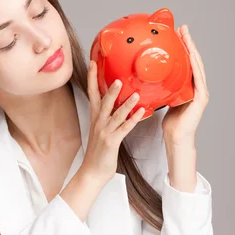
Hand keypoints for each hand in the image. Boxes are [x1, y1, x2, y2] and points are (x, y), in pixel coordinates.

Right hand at [82, 60, 145, 184]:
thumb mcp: (101, 129)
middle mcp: (98, 122)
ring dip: (126, 104)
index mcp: (95, 117)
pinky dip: (133, 120)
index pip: (92, 93)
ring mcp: (104, 132)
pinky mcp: (111, 142)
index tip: (93, 63)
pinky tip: (141, 113)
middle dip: (110, 89)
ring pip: (115, 114)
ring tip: (135, 94)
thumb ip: (108, 115)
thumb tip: (119, 102)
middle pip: (103, 101)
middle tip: (118, 77)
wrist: (92, 171)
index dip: (92, 78)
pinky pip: (124, 129)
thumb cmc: (99, 150)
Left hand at [162, 24, 209, 144]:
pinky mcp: (200, 98)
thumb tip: (146, 78)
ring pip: (197, 66)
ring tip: (187, 37)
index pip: (185, 62)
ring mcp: (200, 91)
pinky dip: (195, 67)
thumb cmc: (170, 122)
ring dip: (192, 50)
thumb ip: (159, 87)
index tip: (176, 33)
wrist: (176, 138)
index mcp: (187, 85)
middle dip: (188, 43)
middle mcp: (195, 85)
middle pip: (192, 60)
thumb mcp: (162, 99)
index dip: (182, 47)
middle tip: (182, 28)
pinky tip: (191, 57)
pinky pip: (198, 79)